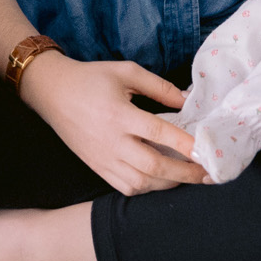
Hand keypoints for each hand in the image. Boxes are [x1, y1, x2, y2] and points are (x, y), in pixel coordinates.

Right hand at [18, 54, 206, 194]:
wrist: (51, 92)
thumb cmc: (90, 79)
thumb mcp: (125, 72)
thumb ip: (159, 86)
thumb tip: (188, 99)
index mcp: (118, 114)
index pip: (158, 132)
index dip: (186, 144)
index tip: (208, 150)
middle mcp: (111, 141)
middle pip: (153, 166)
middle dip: (185, 173)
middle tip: (208, 174)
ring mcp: (103, 158)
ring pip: (141, 182)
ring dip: (168, 183)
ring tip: (189, 177)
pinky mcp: (97, 167)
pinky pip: (125, 187)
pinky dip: (146, 189)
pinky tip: (161, 180)